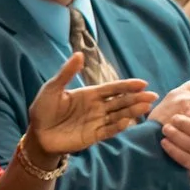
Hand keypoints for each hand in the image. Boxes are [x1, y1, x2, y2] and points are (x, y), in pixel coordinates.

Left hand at [27, 51, 158, 156]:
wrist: (37, 133)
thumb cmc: (43, 109)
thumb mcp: (53, 88)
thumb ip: (67, 73)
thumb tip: (79, 54)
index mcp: (90, 94)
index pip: (113, 88)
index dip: (127, 85)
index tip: (143, 83)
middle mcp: (97, 107)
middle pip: (120, 101)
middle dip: (136, 98)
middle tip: (152, 95)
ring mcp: (97, 122)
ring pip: (119, 115)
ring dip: (132, 111)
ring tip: (146, 106)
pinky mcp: (93, 136)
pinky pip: (109, 130)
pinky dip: (118, 126)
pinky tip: (127, 121)